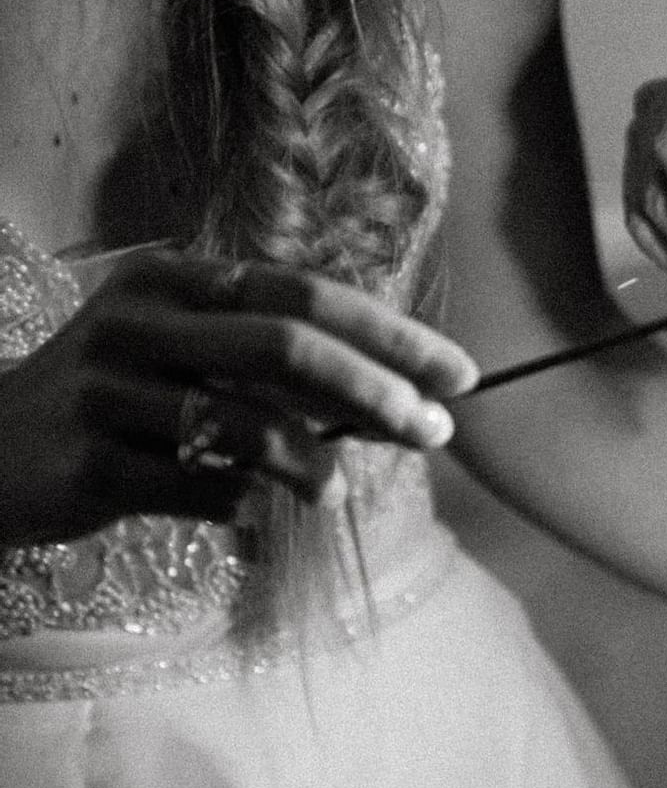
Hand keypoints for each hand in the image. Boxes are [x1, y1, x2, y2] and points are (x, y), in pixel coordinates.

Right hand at [0, 252, 477, 545]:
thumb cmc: (117, 397)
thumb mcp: (183, 349)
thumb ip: (274, 358)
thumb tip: (401, 391)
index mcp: (174, 279)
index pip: (305, 294)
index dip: (391, 335)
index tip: (457, 375)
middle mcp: (138, 322)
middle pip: (288, 349)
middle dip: (377, 392)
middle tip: (433, 432)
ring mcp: (106, 392)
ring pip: (248, 425)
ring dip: (316, 462)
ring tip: (337, 487)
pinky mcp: (87, 464)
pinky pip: (203, 489)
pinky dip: (248, 502)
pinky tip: (255, 508)